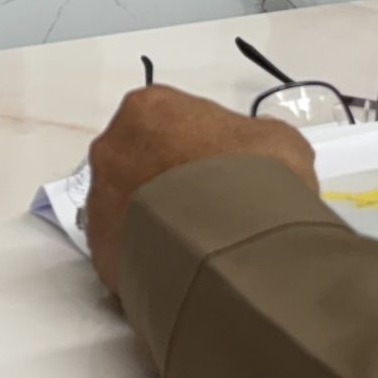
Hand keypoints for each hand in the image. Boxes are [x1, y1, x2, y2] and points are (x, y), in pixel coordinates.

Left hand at [85, 85, 319, 293]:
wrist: (237, 248)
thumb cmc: (254, 181)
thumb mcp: (277, 140)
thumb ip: (254, 136)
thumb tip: (252, 152)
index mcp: (148, 109)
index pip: (168, 118)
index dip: (198, 144)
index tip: (220, 166)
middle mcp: (112, 149)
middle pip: (138, 160)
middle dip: (167, 179)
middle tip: (209, 205)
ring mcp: (99, 202)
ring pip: (126, 207)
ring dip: (154, 219)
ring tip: (198, 243)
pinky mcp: (102, 252)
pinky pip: (124, 251)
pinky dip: (147, 257)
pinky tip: (182, 268)